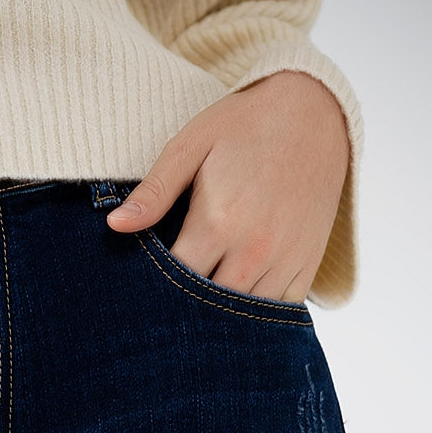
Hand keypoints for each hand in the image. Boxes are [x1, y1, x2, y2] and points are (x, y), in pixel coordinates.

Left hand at [106, 70, 350, 302]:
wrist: (316, 112)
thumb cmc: (245, 127)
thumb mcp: (192, 146)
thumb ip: (153, 191)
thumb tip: (115, 226)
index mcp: (218, 221)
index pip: (174, 282)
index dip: (153, 292)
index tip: (140, 292)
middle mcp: (253, 249)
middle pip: (206, 308)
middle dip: (183, 312)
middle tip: (163, 313)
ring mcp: (284, 261)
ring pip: (242, 319)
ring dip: (219, 320)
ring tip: (197, 314)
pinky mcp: (307, 266)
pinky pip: (279, 313)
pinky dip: (256, 317)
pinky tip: (235, 309)